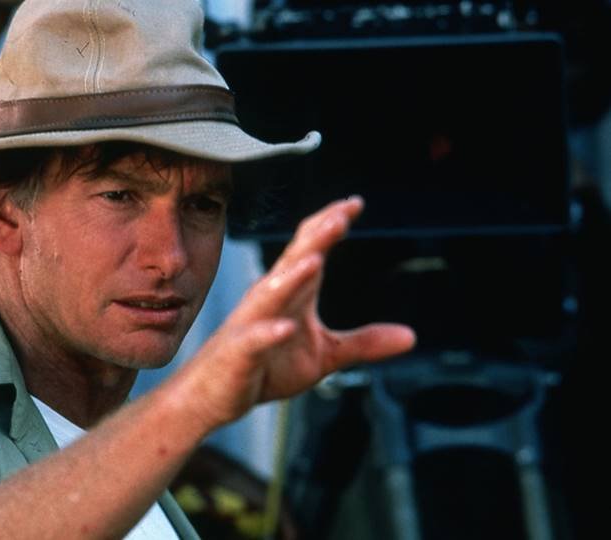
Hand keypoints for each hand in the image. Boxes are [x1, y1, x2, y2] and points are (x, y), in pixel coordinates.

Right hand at [181, 196, 415, 428]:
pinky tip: (285, 327)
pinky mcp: (240, 352)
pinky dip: (269, 332)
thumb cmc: (266, 367)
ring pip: (272, 293)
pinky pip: (255, 339)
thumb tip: (411, 336)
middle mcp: (269, 300)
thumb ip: (363, 343)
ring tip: (316, 258)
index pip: (310, 249)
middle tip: (342, 213)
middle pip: (293, 261)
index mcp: (291, 294)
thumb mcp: (324, 356)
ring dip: (292, 276)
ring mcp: (252, 324)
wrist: (215, 395)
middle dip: (317, 237)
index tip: (355, 203)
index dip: (331, 225)